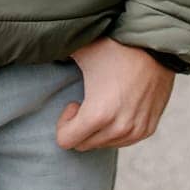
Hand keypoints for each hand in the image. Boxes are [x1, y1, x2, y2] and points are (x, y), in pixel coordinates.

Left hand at [56, 37, 174, 151]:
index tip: (74, 102)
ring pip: (104, 145)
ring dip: (98, 130)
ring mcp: (136, 131)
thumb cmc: (115, 46)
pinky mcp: (148, 129)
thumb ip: (56, 55)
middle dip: (80, 127)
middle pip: (84, 145)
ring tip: (103, 101)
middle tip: (86, 102)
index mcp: (97, 115)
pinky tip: (119, 105)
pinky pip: (123, 140)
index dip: (64, 122)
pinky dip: (116, 129)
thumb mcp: (81, 51)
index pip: (66, 141)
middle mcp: (118, 129)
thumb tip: (33, 48)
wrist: (155, 44)